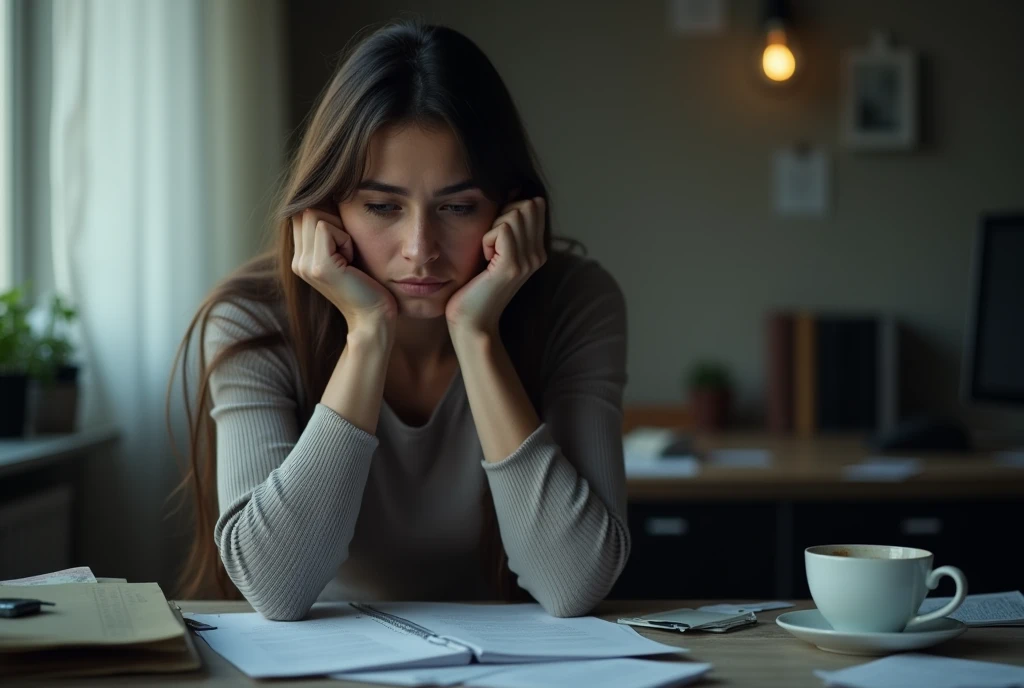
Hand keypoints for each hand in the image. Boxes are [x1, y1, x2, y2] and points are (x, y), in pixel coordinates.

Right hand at [291, 208, 396, 328]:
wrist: (373, 317)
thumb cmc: (368, 283)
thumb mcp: (345, 252)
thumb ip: (330, 231)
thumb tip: (330, 194)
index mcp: (301, 257)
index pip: (302, 212)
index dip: (327, 216)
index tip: (346, 242)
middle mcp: (297, 261)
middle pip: (306, 209)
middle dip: (334, 221)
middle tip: (349, 250)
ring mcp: (304, 264)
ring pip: (314, 214)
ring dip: (340, 230)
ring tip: (349, 257)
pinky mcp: (319, 266)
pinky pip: (326, 228)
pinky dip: (345, 239)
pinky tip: (351, 261)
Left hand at [445, 196, 546, 333]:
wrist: (473, 323)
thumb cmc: (475, 287)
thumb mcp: (494, 252)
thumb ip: (505, 227)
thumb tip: (509, 190)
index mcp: (537, 250)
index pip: (534, 204)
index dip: (510, 209)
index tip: (495, 235)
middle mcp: (538, 255)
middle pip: (527, 204)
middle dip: (503, 214)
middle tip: (489, 242)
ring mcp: (528, 261)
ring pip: (515, 213)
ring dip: (493, 227)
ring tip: (487, 252)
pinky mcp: (512, 266)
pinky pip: (504, 229)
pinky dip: (487, 238)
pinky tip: (484, 258)